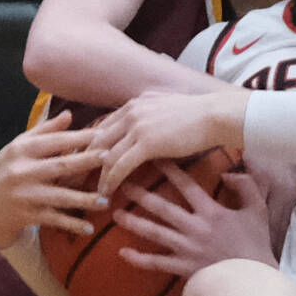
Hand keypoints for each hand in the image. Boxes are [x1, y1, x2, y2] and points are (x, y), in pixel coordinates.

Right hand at [0, 112, 109, 249]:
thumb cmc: (5, 170)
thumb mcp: (18, 147)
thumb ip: (44, 131)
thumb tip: (70, 114)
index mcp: (21, 150)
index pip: (54, 141)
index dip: (79, 137)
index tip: (103, 133)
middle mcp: (22, 171)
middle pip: (60, 165)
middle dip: (86, 161)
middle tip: (109, 158)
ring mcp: (25, 195)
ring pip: (59, 196)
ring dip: (84, 199)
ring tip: (106, 201)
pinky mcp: (27, 215)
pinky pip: (54, 219)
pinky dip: (71, 225)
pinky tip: (88, 228)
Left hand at [93, 89, 249, 196]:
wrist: (217, 115)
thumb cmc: (199, 114)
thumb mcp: (169, 105)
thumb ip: (153, 108)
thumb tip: (149, 111)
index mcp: (135, 103)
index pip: (105, 125)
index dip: (93, 145)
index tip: (86, 161)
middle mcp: (131, 111)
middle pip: (98, 139)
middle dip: (86, 160)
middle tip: (79, 178)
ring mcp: (137, 126)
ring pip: (107, 154)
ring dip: (98, 175)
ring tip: (94, 191)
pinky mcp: (145, 143)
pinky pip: (120, 165)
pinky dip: (110, 180)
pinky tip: (107, 192)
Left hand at [113, 163, 276, 275]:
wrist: (254, 280)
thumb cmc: (257, 245)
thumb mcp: (258, 210)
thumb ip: (247, 187)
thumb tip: (229, 171)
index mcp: (211, 212)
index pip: (187, 186)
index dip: (170, 170)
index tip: (154, 157)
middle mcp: (194, 228)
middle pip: (162, 208)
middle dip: (141, 194)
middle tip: (122, 184)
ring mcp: (186, 249)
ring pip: (154, 233)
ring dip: (133, 222)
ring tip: (115, 213)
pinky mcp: (183, 268)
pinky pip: (157, 263)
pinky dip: (139, 259)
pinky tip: (122, 253)